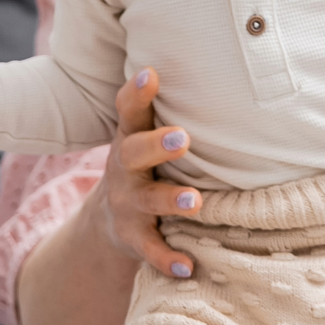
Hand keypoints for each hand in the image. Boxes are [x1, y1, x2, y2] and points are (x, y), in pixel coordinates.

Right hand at [81, 66, 206, 280]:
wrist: (109, 221)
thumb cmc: (144, 166)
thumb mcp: (144, 136)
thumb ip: (162, 108)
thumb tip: (215, 58)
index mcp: (130, 139)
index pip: (128, 112)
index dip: (136, 93)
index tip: (150, 74)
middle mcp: (124, 170)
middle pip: (133, 153)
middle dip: (156, 145)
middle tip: (182, 138)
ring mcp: (127, 206)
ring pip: (146, 203)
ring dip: (170, 201)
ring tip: (194, 202)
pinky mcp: (133, 238)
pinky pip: (150, 250)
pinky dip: (167, 259)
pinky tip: (186, 267)